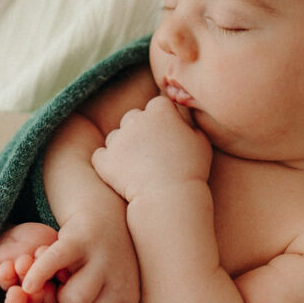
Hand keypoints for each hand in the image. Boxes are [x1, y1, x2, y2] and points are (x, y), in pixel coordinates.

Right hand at [20, 214, 140, 302]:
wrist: (102, 214)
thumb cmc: (102, 263)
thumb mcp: (113, 289)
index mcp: (130, 293)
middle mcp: (121, 277)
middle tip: (66, 297)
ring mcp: (100, 258)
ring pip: (72, 299)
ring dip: (57, 295)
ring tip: (58, 283)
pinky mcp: (78, 240)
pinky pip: (54, 263)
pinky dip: (39, 274)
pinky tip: (28, 284)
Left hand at [92, 96, 212, 203]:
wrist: (169, 197)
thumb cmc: (190, 169)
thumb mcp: (202, 140)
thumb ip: (190, 122)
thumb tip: (184, 118)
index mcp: (160, 110)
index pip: (158, 105)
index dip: (164, 119)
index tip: (169, 135)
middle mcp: (135, 119)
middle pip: (134, 117)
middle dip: (141, 130)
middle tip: (152, 151)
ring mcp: (117, 138)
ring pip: (117, 136)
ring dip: (124, 146)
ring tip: (138, 166)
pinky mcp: (105, 159)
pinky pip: (101, 155)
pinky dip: (108, 163)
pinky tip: (120, 173)